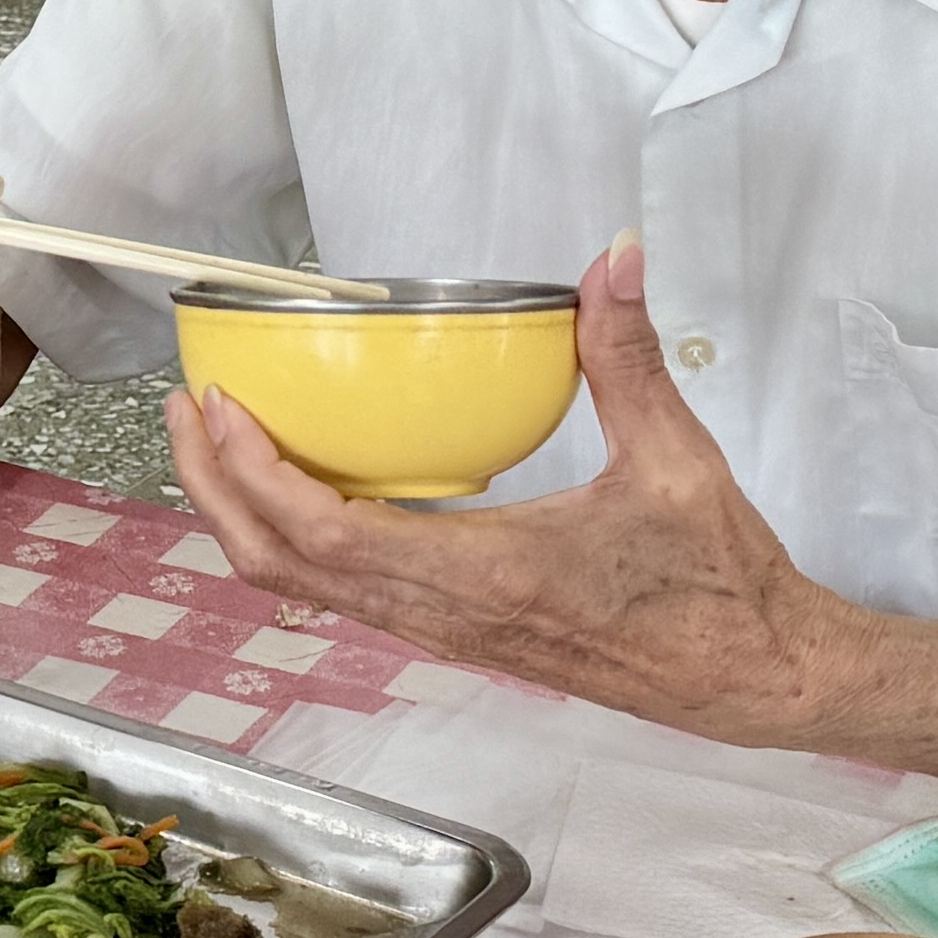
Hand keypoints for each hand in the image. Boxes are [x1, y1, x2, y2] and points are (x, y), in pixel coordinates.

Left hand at [166, 235, 852, 742]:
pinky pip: (346, 595)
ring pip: (306, 590)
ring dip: (248, 518)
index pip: (325, 535)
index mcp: (484, 575)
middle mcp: (445, 616)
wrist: (751, 679)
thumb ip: (630, 356)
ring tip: (222, 441)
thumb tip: (615, 259)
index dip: (253, 472)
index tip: (215, 405)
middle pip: (283, 568)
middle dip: (216, 490)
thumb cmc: (719, 583)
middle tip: (186, 409)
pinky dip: (297, 543)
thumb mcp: (677, 459)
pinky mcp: (458, 636)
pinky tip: (304, 485)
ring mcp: (445, 634)